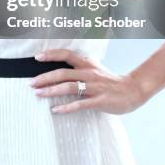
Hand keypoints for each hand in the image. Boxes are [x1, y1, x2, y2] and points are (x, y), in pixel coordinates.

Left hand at [29, 48, 145, 114]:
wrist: (133, 90)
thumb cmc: (110, 82)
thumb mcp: (95, 69)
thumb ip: (79, 69)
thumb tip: (59, 70)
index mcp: (88, 64)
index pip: (67, 55)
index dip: (52, 54)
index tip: (37, 57)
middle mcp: (89, 73)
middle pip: (63, 73)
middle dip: (45, 77)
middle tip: (31, 83)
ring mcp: (95, 87)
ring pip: (69, 87)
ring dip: (51, 90)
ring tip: (38, 94)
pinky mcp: (99, 101)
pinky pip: (80, 104)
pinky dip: (66, 107)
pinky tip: (55, 110)